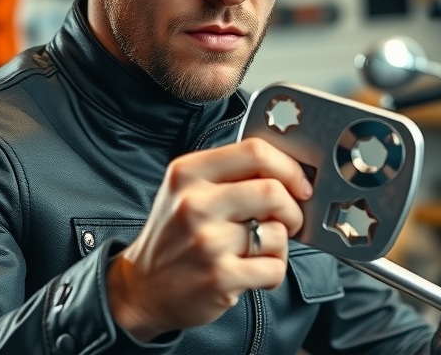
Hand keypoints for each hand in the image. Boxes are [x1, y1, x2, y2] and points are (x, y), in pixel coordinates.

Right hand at [105, 138, 312, 341]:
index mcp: (188, 173)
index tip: (299, 183)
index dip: (288, 167)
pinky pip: (274, 268)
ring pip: (278, 233)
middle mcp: (195, 204)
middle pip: (273, 191)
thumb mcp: (186, 191)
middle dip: (292, 209)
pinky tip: (252, 273)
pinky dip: (272, 273)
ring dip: (279, 246)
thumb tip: (288, 170)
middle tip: (287, 221)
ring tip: (257, 251)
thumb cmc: (174, 236)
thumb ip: (229, 174)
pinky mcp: (219, 278)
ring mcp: (207, 242)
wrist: (141, 289)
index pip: (254, 151)